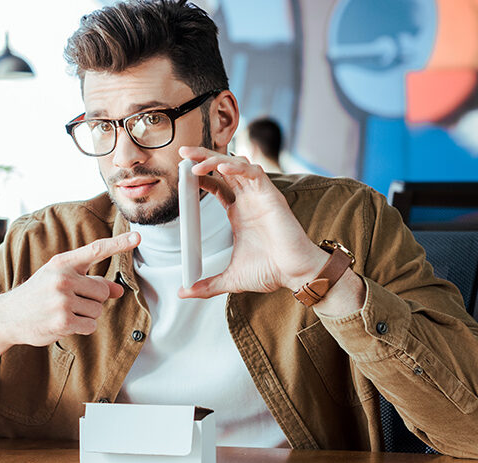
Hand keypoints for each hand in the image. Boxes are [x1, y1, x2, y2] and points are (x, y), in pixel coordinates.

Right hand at [0, 232, 140, 365]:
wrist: (7, 316)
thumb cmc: (38, 295)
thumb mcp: (61, 281)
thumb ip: (91, 282)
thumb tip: (119, 290)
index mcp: (62, 263)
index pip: (95, 250)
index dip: (118, 244)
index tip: (138, 238)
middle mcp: (63, 279)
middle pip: (102, 290)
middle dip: (93, 299)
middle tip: (71, 301)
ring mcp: (62, 301)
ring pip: (98, 309)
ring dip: (87, 315)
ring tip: (64, 312)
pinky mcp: (63, 321)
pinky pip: (91, 325)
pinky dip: (82, 327)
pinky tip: (64, 323)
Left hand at [176, 147, 327, 298]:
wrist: (295, 273)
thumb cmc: (270, 271)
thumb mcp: (230, 279)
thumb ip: (207, 285)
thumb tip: (184, 293)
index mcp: (238, 212)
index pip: (216, 185)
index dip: (200, 177)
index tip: (183, 176)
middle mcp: (248, 200)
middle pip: (223, 168)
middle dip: (203, 157)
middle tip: (183, 153)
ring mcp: (259, 195)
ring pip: (236, 165)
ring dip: (215, 159)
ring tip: (195, 163)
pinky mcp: (271, 195)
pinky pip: (254, 173)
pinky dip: (238, 167)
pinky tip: (221, 168)